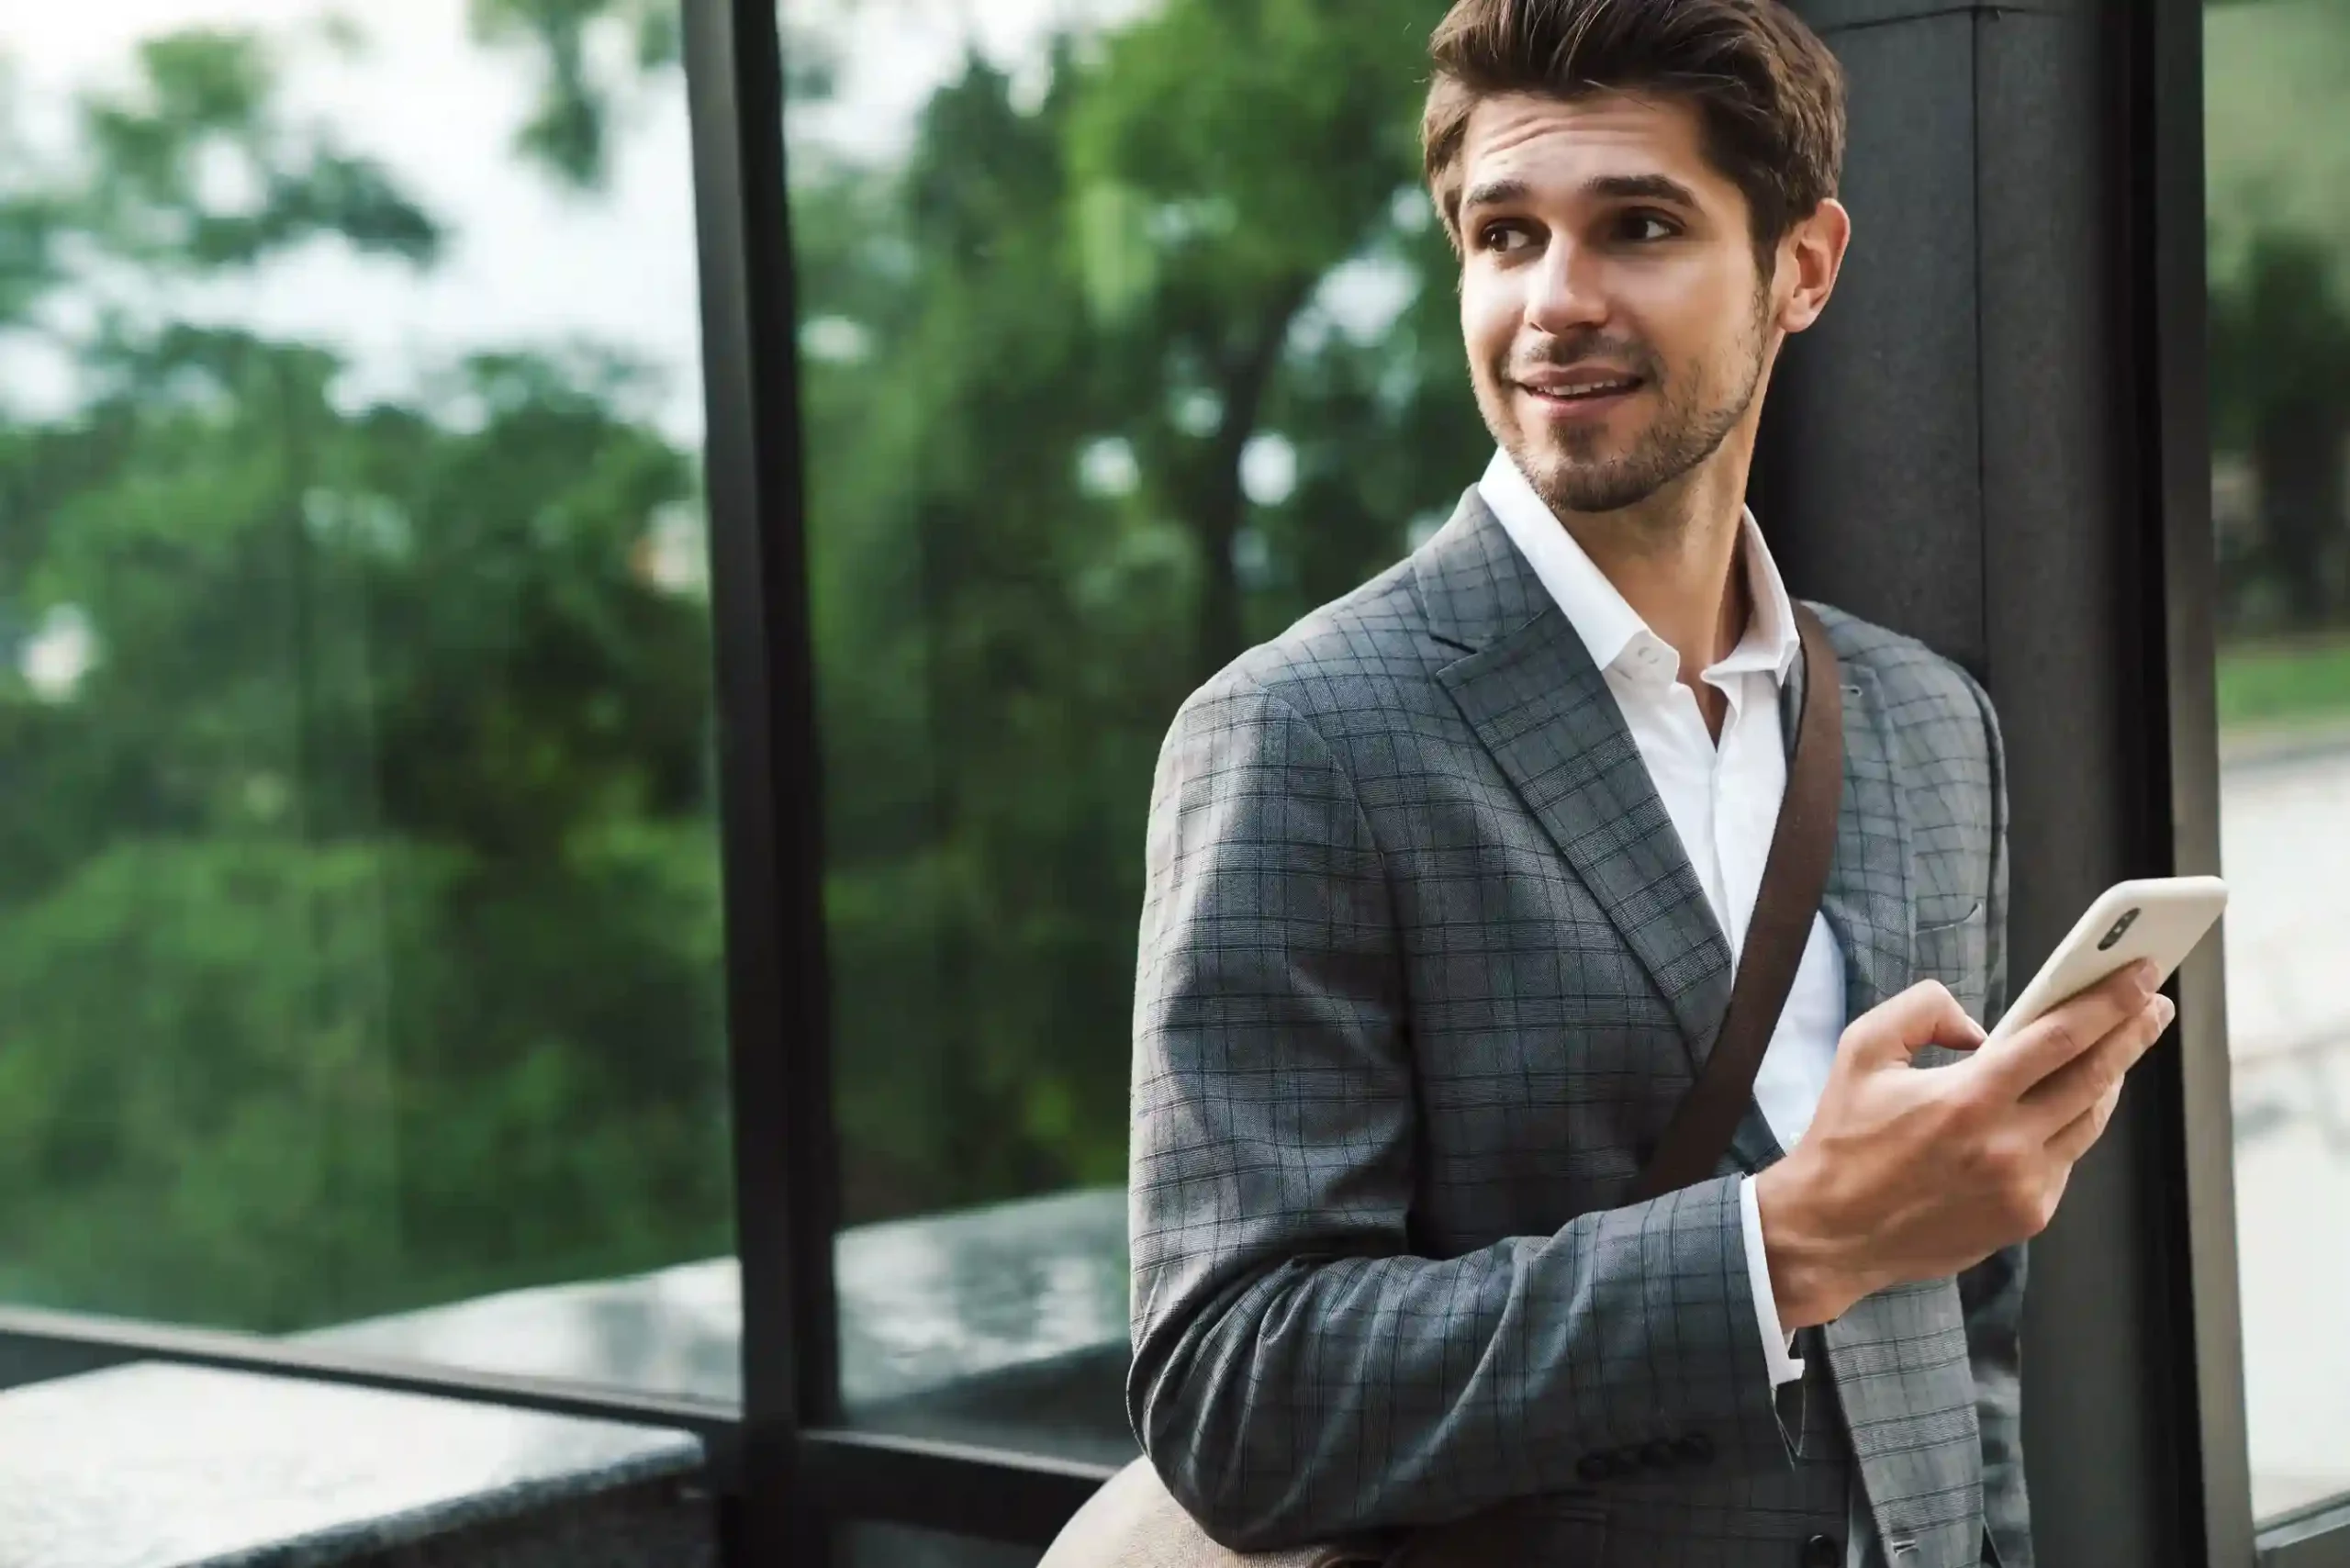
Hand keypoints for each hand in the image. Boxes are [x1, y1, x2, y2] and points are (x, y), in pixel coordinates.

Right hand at [1754, 964, 2174, 1328]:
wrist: (1831, 1232)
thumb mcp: (1862, 1050)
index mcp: (1965, 1099)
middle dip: (2133, 1031)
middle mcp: (2005, 1146)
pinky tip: (2072, 1099)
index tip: (2140, 974)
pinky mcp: (2027, 1216)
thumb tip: (1980, 1025)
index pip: (2059, 1038)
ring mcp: (2023, 1187)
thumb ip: (1921, 1010)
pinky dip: (2073, 1122)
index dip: (2108, 1001)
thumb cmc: (1844, 1138)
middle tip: (2154, 1002)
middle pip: (2096, 1077)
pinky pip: (2067, 1157)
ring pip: (2091, 1120)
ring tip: (2123, 1043)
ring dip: (2113, 1076)